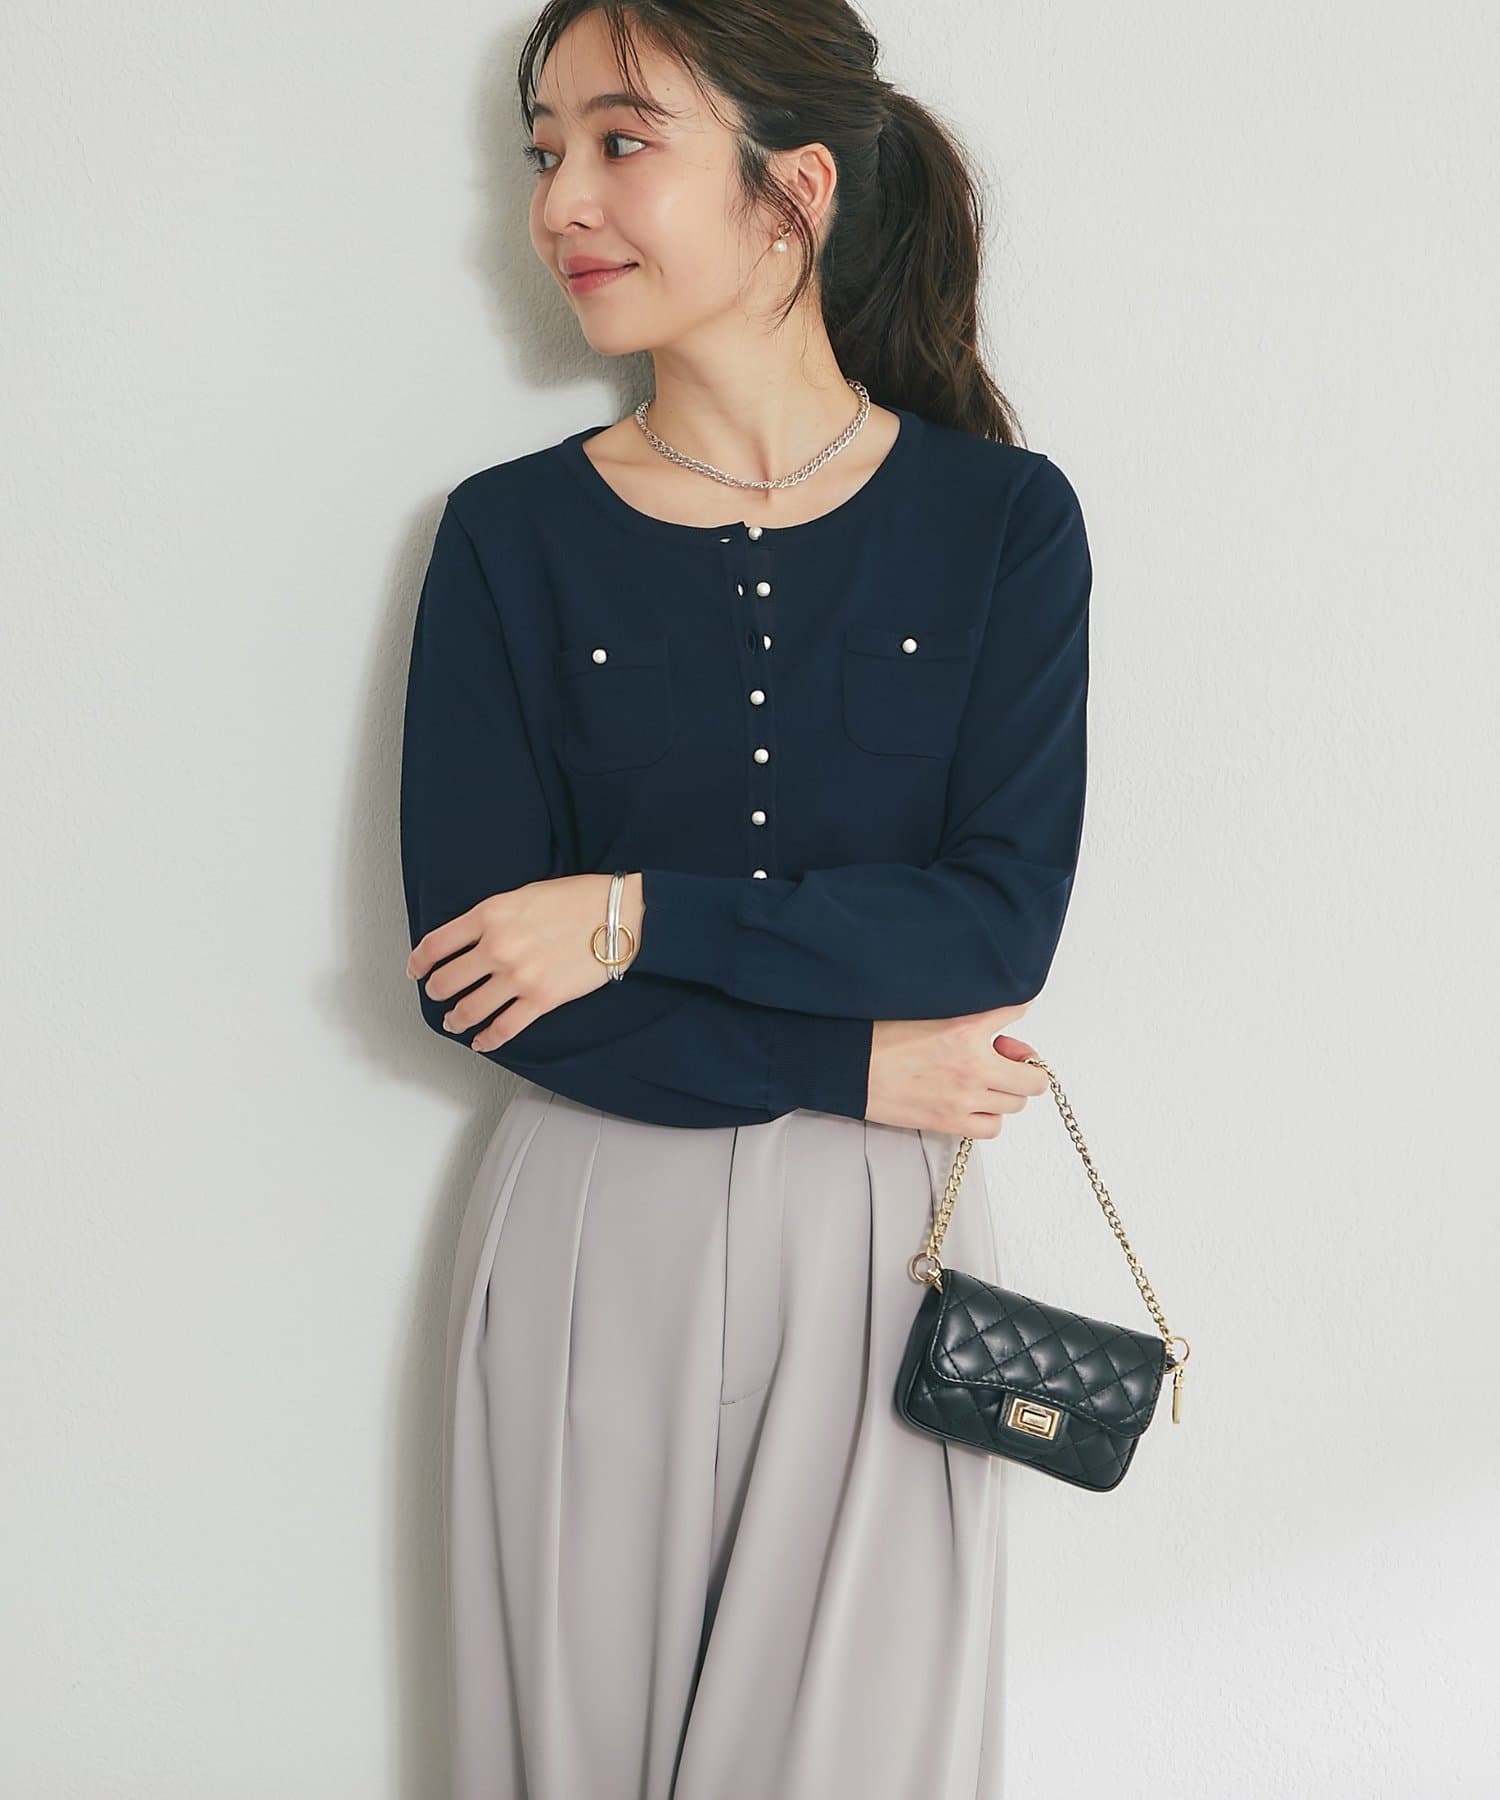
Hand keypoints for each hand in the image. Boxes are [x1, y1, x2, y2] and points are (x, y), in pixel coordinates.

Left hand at [406, 873, 644, 1051]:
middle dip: (435, 992)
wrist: (618, 916)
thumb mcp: (522, 895)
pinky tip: (481, 1042)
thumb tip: (470, 940)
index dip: (419, 962)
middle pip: (445, 981)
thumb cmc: (576, 900)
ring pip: (468, 1010)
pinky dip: (486, 1040)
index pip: (436, 944)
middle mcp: (497, 947)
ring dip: (455, 1019)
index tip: (417, 970)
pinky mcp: (541, 1000)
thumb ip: (491, 918)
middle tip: (437, 995)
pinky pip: (502, 1029)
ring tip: (454, 1021)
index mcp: (489, 915)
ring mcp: (518, 977)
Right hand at [865, 1002, 1049, 1135]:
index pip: (1017, 1009)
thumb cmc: (875, 1035)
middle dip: (1022, 1067)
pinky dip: (989, 1117)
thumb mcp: (924, 1007)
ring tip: (981, 1081)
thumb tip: (987, 1016)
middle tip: (1002, 1058)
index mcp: (965, 1027)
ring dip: (1005, 1092)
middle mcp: (972, 1065)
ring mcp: (963, 1098)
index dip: (1018, 1009)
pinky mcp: (949, 1122)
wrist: (845, 1066)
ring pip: (1016, 1104)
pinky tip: (971, 1103)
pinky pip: (992, 1128)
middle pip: (1033, 1078)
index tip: (1011, 1015)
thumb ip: (963, 1010)